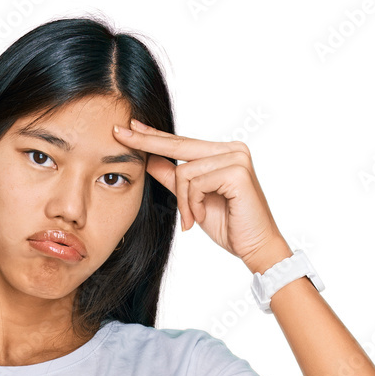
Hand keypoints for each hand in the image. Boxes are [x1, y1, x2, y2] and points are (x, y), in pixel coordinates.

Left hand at [114, 119, 290, 272]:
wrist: (256, 247)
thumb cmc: (229, 226)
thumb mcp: (193, 201)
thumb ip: (174, 180)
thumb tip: (149, 160)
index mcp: (223, 152)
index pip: (182, 143)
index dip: (154, 137)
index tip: (128, 128)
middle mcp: (232, 148)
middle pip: (179, 147)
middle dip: (147, 144)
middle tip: (118, 133)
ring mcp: (236, 157)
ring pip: (185, 172)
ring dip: (183, 201)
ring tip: (193, 219)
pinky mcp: (237, 171)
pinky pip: (196, 183)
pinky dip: (193, 204)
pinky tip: (201, 216)